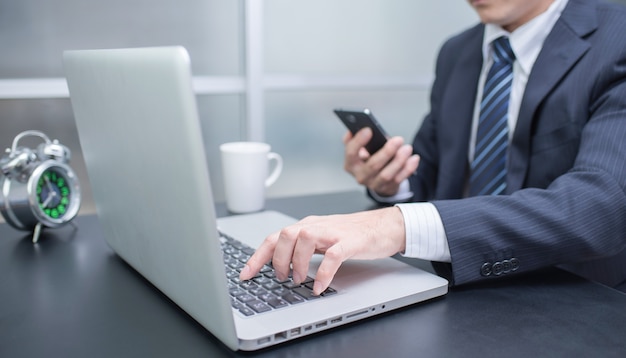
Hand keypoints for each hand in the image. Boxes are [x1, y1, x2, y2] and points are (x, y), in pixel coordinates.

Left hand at [239, 207, 406, 294]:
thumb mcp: (322, 239)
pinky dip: (323, 272)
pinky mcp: (351, 241)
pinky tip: (320, 286)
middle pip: (286, 235)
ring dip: (297, 262)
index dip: (257, 257)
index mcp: (307, 225)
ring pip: (305, 239)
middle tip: (283, 278)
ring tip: (300, 280)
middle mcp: (317, 225)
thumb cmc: (353, 234)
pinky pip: (333, 255)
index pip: (275, 237)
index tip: (246, 275)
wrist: (384, 226)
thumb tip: (280, 265)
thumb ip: (302, 248)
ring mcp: (334, 232)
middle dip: (279, 259)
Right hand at [343, 128, 419, 196]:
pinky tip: (414, 159)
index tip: (369, 130)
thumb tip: (360, 127)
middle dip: (387, 151)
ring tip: (407, 148)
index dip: (359, 141)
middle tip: (398, 140)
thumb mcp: (361, 147)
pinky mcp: (387, 188)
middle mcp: (360, 175)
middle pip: (373, 165)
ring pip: (387, 174)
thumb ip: (358, 138)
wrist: (376, 176)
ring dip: (399, 160)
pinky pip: (399, 179)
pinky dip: (408, 168)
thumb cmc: (369, 156)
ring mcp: (373, 184)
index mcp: (351, 163)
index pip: (351, 153)